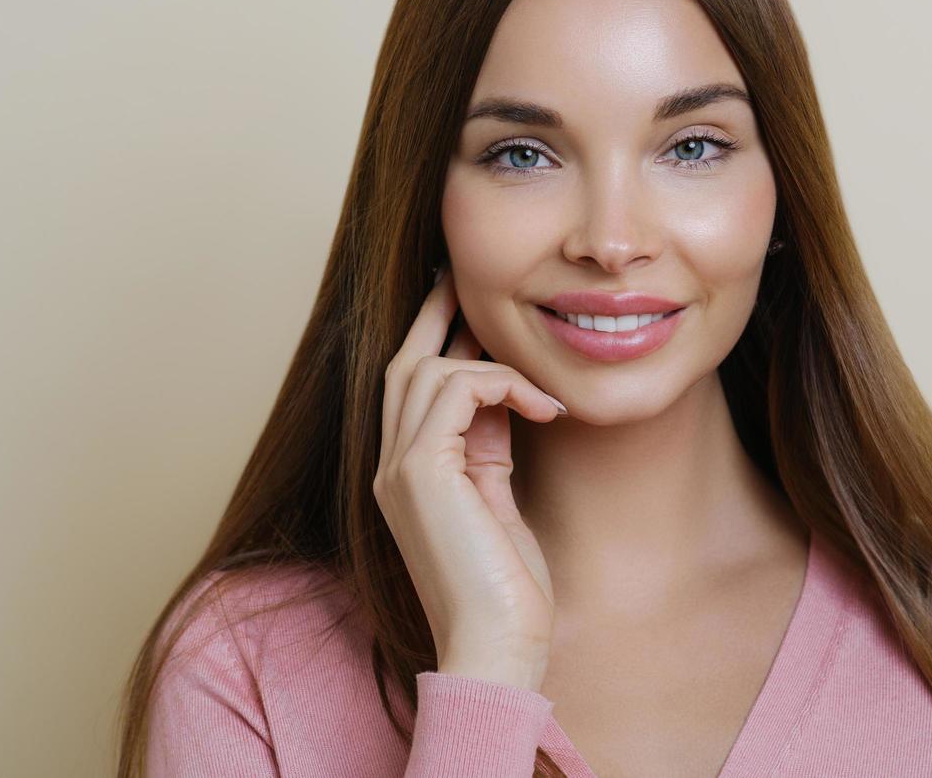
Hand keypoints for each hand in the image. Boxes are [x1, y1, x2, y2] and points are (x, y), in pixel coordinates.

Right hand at [373, 265, 565, 690]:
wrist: (493, 647)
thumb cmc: (505, 591)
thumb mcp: (496, 502)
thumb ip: (487, 450)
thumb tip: (501, 399)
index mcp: (404, 476)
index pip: (408, 388)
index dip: (434, 341)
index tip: (466, 309)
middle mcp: (389, 467)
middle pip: (403, 365)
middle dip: (436, 317)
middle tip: (468, 283)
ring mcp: (398, 470)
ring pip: (427, 371)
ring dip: (491, 364)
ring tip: (540, 388)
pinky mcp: (422, 473)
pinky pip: (456, 391)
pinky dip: (502, 386)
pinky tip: (542, 408)